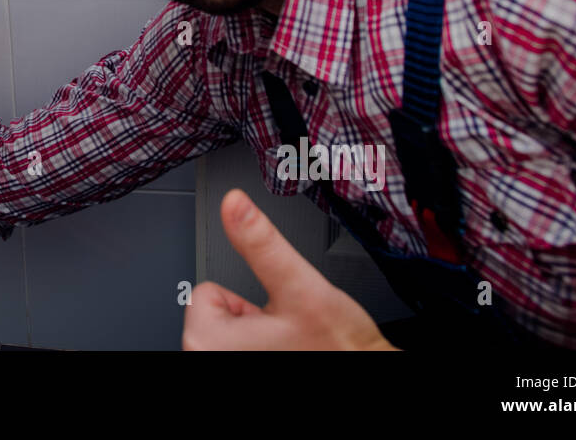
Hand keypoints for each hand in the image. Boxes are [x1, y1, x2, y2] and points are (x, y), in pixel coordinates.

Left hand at [182, 188, 398, 349]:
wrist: (368, 371)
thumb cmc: (337, 346)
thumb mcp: (299, 285)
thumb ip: (261, 243)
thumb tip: (234, 204)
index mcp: (207, 342)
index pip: (206, 293)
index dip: (244, 297)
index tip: (271, 312)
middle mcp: (207, 357)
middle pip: (216, 313)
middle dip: (251, 316)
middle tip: (284, 331)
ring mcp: (223, 365)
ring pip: (232, 332)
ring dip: (259, 334)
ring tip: (289, 343)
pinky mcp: (244, 367)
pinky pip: (243, 348)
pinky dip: (263, 348)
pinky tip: (290, 351)